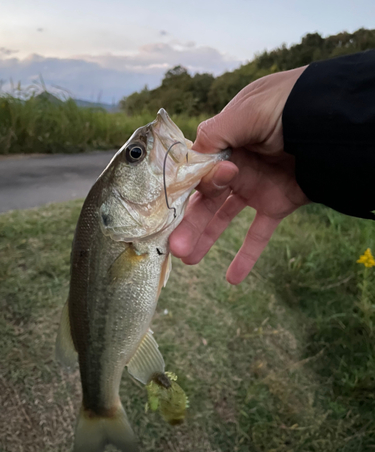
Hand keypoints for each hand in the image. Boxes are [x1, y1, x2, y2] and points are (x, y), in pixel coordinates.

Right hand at [169, 67, 309, 283]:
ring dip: (206, 239)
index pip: (196, 171)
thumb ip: (215, 134)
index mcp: (225, 142)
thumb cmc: (287, 106)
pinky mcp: (276, 203)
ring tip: (189, 260)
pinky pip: (259, 232)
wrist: (332, 122)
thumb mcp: (247, 112)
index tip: (172, 210)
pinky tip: (233, 278)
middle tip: (174, 248)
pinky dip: (247, 255)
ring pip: (224, 218)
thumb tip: (190, 157)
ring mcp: (255, 186)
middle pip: (205, 198)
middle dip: (188, 223)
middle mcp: (236, 165)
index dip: (183, 192)